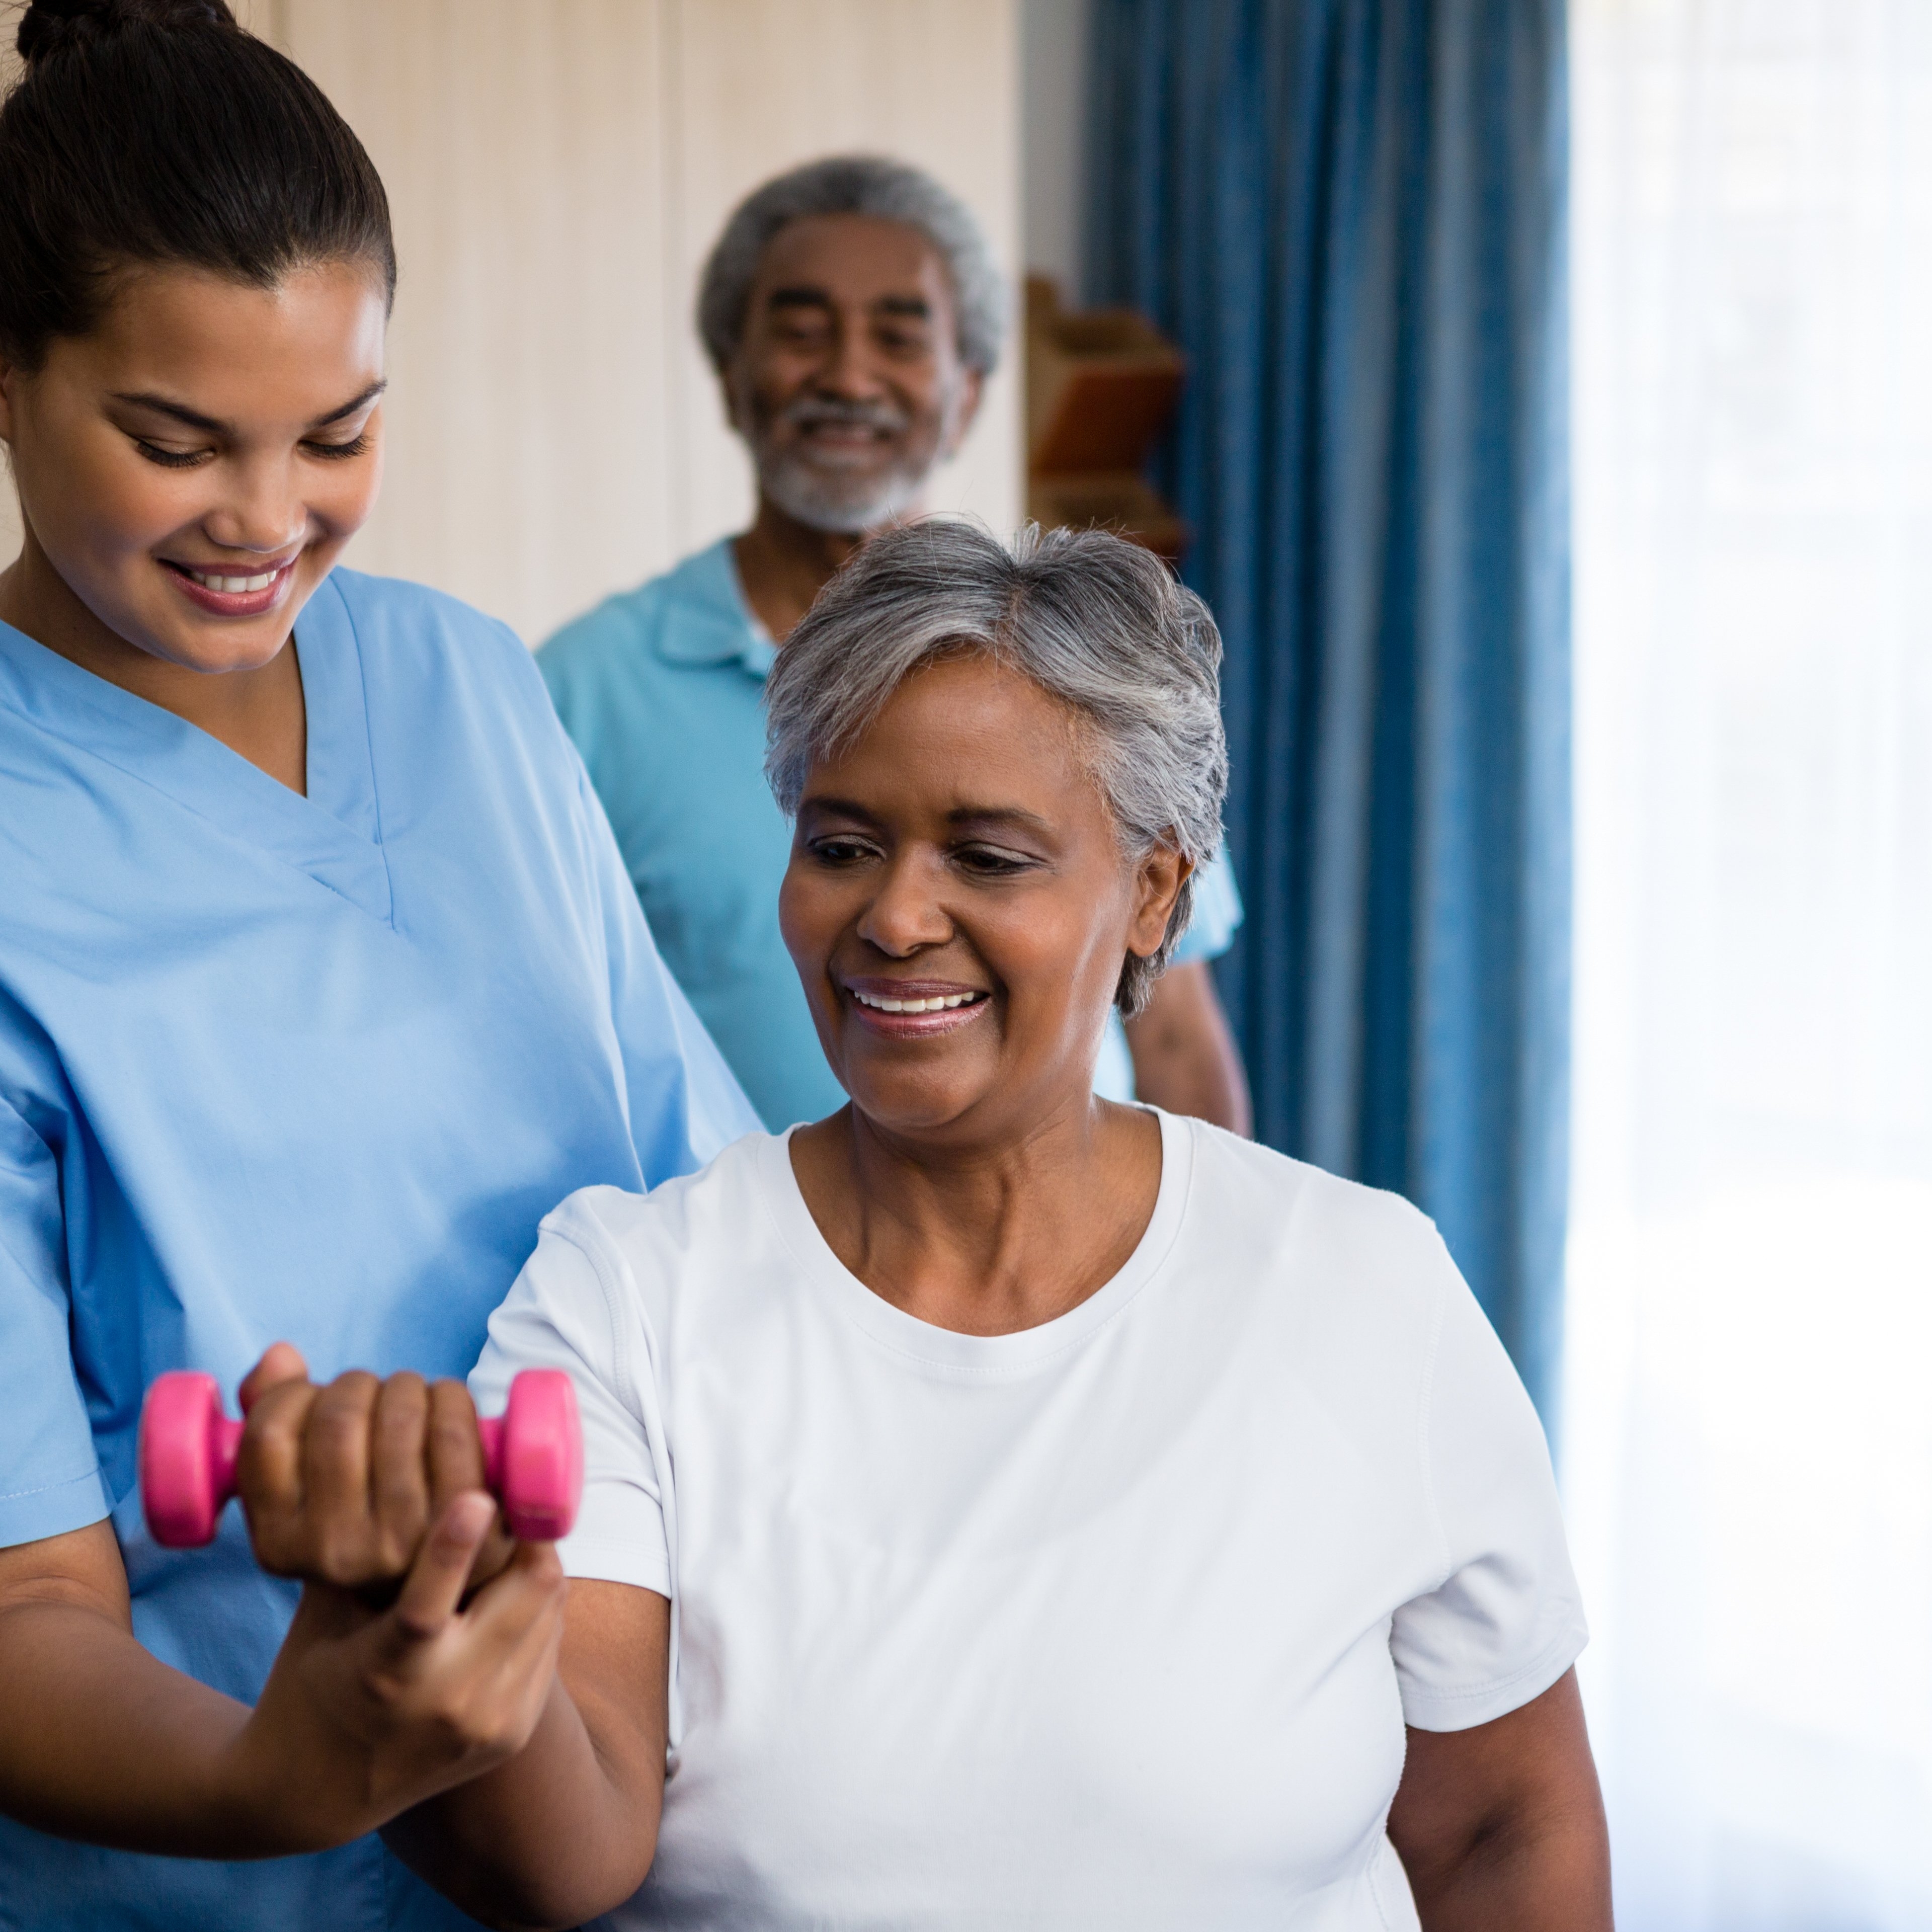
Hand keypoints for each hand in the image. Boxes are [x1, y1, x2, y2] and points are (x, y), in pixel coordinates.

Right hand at [232, 1492, 568, 1848]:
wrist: (317, 1791)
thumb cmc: (314, 1676)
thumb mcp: (325, 1612)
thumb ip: (365, 1546)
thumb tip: (398, 1459)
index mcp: (385, 1672)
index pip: (426, 1607)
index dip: (455, 1546)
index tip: (476, 1496)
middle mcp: (447, 1702)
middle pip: (526, 1593)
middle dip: (526, 1535)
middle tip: (512, 1497)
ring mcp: (490, 1722)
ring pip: (550, 1608)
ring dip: (537, 1565)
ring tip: (514, 1535)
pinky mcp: (514, 1733)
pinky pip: (549, 1642)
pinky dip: (537, 1606)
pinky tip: (512, 1587)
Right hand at [233, 1344, 515, 1595]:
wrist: (433, 1572)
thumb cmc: (362, 1510)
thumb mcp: (303, 1486)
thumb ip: (273, 1416)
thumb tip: (279, 1355)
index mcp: (278, 1544)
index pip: (268, 1435)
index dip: (294, 1393)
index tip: (315, 1396)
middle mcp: (334, 1552)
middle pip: (339, 1418)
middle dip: (357, 1383)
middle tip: (371, 1392)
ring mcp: (399, 1542)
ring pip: (398, 1416)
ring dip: (406, 1386)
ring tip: (408, 1396)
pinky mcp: (461, 1523)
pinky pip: (451, 1430)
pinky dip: (450, 1397)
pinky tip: (445, 1403)